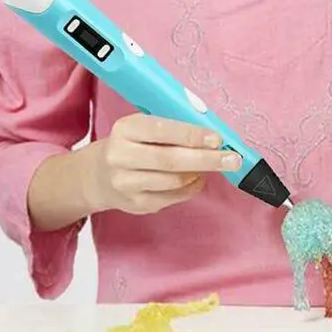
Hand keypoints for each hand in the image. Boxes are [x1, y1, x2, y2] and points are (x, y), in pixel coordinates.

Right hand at [84, 114, 241, 214]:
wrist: (98, 175)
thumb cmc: (132, 144)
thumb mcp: (143, 127)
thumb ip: (173, 127)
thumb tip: (212, 136)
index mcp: (126, 129)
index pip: (163, 130)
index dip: (193, 135)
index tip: (218, 139)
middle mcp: (121, 156)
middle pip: (171, 160)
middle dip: (206, 159)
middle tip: (232, 159)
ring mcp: (125, 183)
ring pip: (173, 180)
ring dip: (200, 173)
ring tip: (214, 165)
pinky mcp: (134, 204)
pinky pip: (172, 197)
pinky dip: (191, 187)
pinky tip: (197, 178)